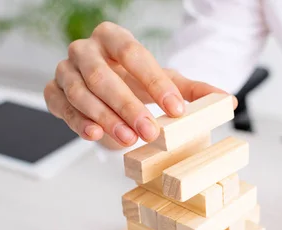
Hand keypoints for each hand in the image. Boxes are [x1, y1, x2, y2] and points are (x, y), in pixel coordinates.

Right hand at [44, 22, 233, 146]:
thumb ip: (194, 91)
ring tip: (128, 139)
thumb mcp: (166, 82)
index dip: (156, 82)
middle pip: (103, 75)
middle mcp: (85, 50)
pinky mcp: (54, 91)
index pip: (134, 55)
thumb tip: (228, 101)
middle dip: (129, 106)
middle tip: (151, 131)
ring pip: (80, 92)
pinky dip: (76, 121)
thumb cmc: (137, 81)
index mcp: (114, 38)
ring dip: (105, 118)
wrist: (109, 88)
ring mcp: (65, 69)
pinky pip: (60, 106)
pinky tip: (95, 135)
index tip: (176, 108)